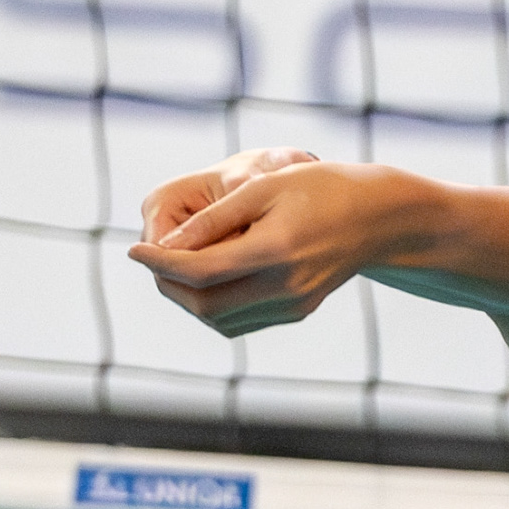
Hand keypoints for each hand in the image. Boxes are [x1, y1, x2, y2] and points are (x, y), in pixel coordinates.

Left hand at [130, 158, 435, 338]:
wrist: (375, 217)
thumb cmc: (318, 188)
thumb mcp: (262, 187)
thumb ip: (212, 219)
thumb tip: (162, 246)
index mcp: (277, 250)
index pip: (201, 270)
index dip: (160, 262)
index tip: (133, 249)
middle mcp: (286, 287)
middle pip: (204, 303)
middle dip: (168, 284)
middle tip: (149, 258)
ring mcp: (293, 305)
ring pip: (218, 319)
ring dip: (187, 298)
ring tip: (173, 268)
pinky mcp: (296, 313)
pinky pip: (239, 321)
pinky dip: (212, 306)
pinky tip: (206, 279)